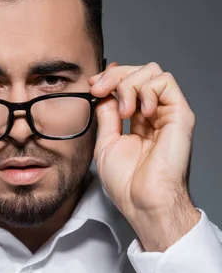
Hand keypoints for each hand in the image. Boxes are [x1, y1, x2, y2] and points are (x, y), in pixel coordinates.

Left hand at [88, 61, 198, 248]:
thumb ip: (107, 114)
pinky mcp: (180, 114)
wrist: (142, 201)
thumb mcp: (106, 142)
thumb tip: (104, 91)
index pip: (128, 83)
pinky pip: (165, 82)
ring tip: (124, 112)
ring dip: (129, 84)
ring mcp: (168, 112)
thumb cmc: (128, 182)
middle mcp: (156, 113)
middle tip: (100, 89)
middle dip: (115, 75)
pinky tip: (138, 112)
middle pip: (139, 71)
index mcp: (140, 120)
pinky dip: (146, 89)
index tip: (92, 85)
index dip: (109, 78)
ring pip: (152, 72)